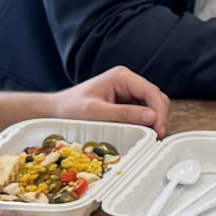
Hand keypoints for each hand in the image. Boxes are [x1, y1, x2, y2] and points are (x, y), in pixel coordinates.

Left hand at [47, 67, 170, 137]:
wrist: (56, 111)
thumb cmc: (70, 109)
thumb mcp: (95, 112)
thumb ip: (123, 114)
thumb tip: (152, 117)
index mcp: (122, 77)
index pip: (151, 92)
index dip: (159, 112)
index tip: (158, 131)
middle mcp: (127, 81)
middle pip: (156, 98)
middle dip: (159, 117)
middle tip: (154, 138)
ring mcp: (127, 92)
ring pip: (152, 106)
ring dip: (153, 121)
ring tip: (148, 138)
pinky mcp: (125, 103)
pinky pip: (143, 112)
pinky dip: (145, 123)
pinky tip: (140, 134)